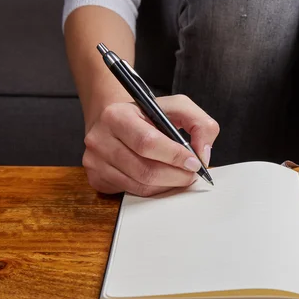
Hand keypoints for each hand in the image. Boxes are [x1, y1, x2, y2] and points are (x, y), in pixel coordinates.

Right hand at [82, 95, 219, 195]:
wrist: (115, 121)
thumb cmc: (148, 114)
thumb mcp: (176, 106)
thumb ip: (199, 123)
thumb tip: (203, 154)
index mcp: (117, 115)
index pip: (148, 143)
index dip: (175, 156)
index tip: (194, 163)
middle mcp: (100, 139)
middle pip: (145, 170)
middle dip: (176, 176)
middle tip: (191, 174)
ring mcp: (95, 161)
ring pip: (140, 185)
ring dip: (167, 185)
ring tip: (179, 175)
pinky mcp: (96, 178)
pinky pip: (132, 192)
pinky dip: (153, 190)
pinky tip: (161, 179)